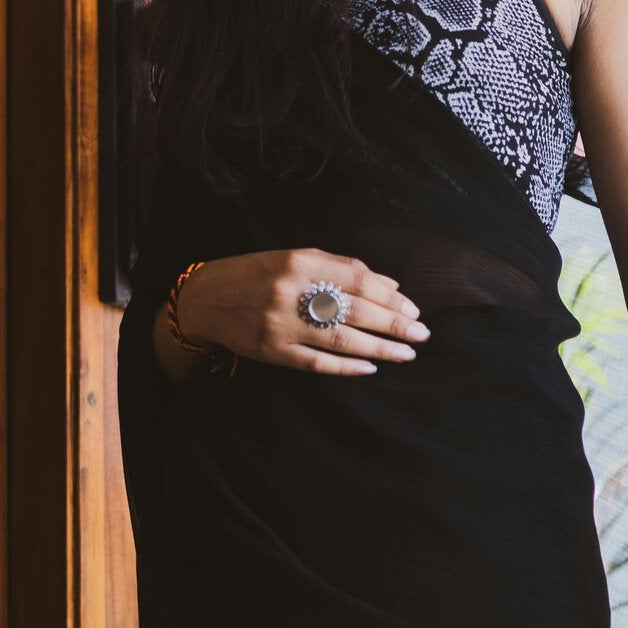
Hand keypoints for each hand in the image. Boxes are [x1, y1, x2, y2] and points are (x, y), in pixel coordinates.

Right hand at [160, 249, 428, 379]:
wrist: (206, 298)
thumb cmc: (259, 274)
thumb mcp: (297, 258)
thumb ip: (342, 267)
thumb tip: (391, 286)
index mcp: (300, 263)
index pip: (358, 280)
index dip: (390, 297)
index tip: (414, 310)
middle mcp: (291, 292)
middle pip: (355, 311)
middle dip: (394, 325)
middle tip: (421, 335)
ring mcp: (281, 324)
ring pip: (341, 340)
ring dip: (379, 349)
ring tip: (407, 354)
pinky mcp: (272, 351)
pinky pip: (316, 363)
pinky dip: (346, 367)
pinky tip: (370, 369)